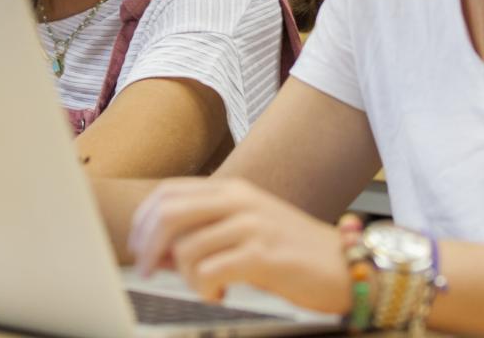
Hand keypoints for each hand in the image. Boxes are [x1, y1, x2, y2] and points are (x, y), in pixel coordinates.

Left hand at [128, 176, 350, 312]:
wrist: (344, 264)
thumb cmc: (293, 251)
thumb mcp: (246, 230)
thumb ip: (205, 233)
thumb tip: (160, 251)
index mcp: (232, 190)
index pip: (169, 192)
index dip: (144, 220)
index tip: (138, 247)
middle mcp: (240, 201)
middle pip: (169, 213)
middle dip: (149, 246)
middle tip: (149, 271)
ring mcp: (252, 225)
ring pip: (187, 248)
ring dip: (187, 277)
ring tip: (207, 287)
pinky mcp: (263, 255)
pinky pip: (211, 272)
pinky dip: (205, 289)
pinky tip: (221, 293)